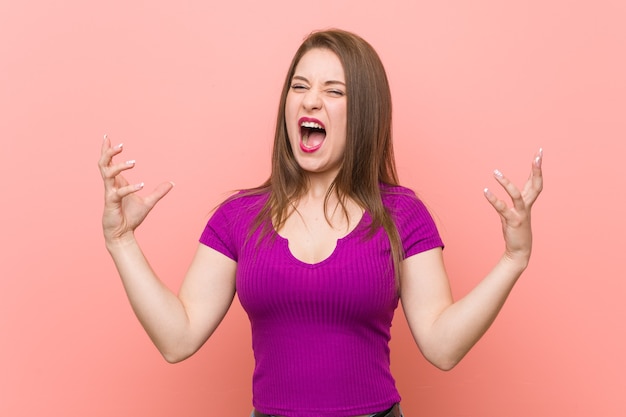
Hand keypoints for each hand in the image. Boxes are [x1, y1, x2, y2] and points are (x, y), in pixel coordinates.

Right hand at [98, 135, 173, 243]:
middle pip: (104, 164)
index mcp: (117, 182)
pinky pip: (118, 192)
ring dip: (119, 167)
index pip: (109, 163)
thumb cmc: (131, 218)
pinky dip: (130, 188)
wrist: (123, 234)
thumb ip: (158, 192)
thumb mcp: (148, 203)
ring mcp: (110, 193)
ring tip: (133, 163)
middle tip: (121, 145)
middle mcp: (111, 185)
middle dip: (109, 152)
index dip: (107, 150)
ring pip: (107, 174)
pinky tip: (142, 185)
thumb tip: (171, 183)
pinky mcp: (111, 203)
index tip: (107, 136)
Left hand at [484, 149, 542, 265]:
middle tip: (538, 155)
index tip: (539, 153)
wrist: (519, 251)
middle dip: (537, 170)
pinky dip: (493, 199)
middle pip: (536, 185)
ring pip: (516, 195)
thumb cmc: (516, 230)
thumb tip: (508, 186)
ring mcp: (521, 214)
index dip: (537, 168)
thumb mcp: (516, 210)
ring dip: (506, 183)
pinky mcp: (512, 222)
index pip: (535, 181)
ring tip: (495, 171)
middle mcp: (527, 206)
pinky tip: (485, 190)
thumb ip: (514, 198)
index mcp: (529, 202)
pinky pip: (502, 208)